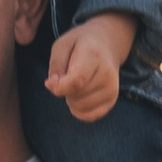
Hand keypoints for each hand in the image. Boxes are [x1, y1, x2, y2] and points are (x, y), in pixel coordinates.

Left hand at [44, 9, 136, 123]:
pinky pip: (89, 116)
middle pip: (76, 96)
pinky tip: (79, 96)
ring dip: (71, 99)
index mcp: (94, 56)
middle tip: (68, 76)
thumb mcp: (63, 45)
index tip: (50, 82)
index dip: (59, 87)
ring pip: (81, 107)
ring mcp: (112, 89)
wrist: (106, 45)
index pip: (76, 82)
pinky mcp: (112, 100)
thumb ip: (56, 65)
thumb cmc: (80, 45)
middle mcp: (107, 74)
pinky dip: (79, 110)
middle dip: (64, 90)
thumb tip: (53, 86)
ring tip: (76, 83)